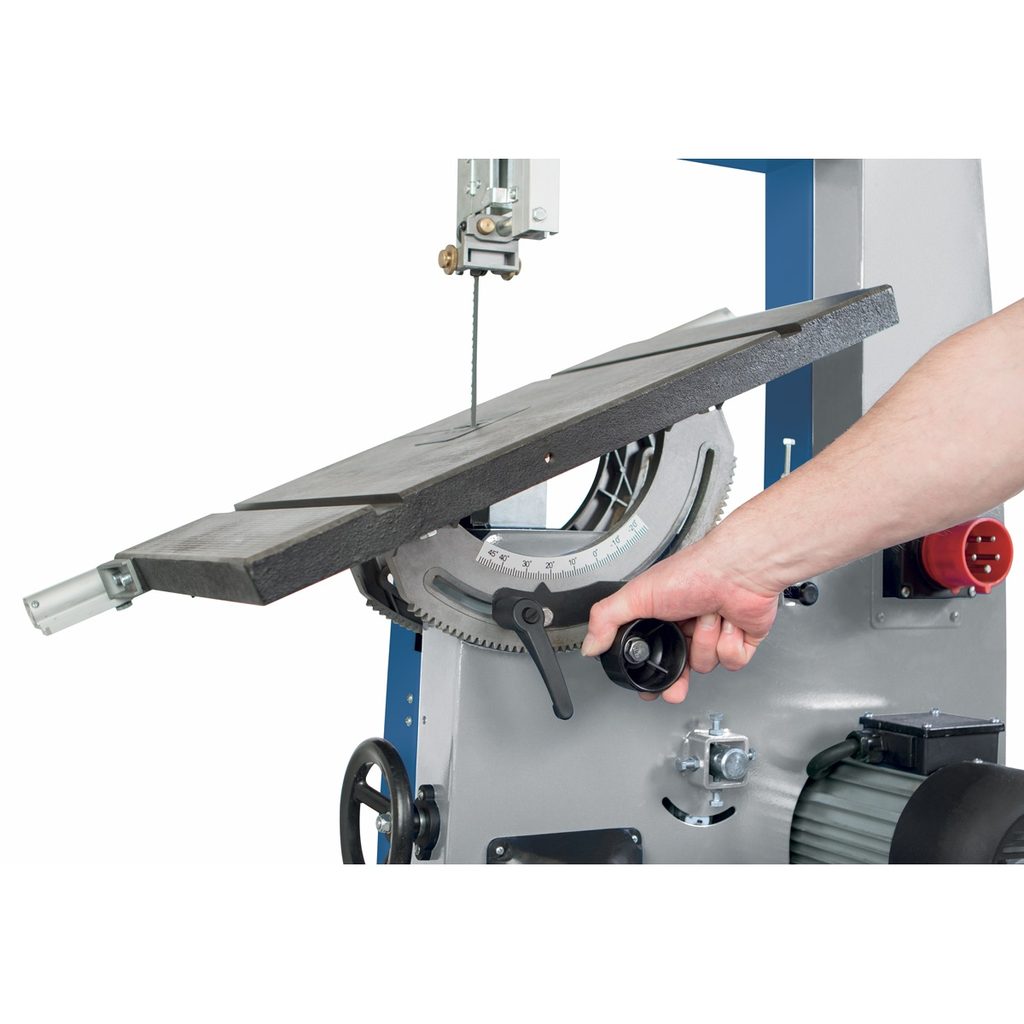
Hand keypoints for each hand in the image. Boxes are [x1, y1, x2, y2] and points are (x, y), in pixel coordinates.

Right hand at [581, 533, 779, 702]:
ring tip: (705, 617)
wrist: (736, 570)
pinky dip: (728, 645)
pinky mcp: (740, 641)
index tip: (649, 689)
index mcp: (662, 617)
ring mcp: (714, 634)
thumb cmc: (693, 573)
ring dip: (705, 643)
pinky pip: (732, 662)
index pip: (651, 654)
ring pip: (706, 665)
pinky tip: (727, 624)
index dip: (650, 675)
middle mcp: (687, 627)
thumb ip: (607, 620)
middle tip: (675, 685)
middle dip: (678, 678)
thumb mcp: (637, 595)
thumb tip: (589, 645)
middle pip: (680, 669)